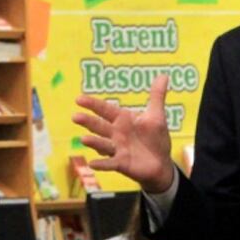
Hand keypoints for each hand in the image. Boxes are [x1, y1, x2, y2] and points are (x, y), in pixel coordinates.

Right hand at [73, 75, 175, 192]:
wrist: (161, 163)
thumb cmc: (155, 138)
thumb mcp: (156, 116)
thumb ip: (156, 96)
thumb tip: (164, 75)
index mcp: (122, 119)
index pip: (105, 109)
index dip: (93, 104)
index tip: (79, 99)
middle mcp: (116, 133)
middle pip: (100, 126)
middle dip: (88, 121)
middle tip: (75, 117)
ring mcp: (117, 149)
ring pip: (103, 144)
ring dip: (94, 142)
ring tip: (84, 139)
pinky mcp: (121, 164)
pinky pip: (110, 164)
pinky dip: (102, 164)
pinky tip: (92, 164)